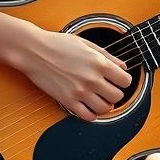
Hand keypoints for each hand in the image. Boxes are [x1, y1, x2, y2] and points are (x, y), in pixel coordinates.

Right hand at [18, 25, 133, 121]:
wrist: (35, 51)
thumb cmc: (58, 44)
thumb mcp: (87, 44)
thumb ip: (108, 56)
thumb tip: (123, 67)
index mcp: (99, 62)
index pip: (125, 80)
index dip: (124, 81)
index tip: (119, 80)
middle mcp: (92, 78)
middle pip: (117, 96)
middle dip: (116, 93)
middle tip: (109, 89)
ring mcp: (80, 91)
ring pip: (105, 109)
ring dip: (105, 105)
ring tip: (99, 98)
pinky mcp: (68, 101)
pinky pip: (88, 116)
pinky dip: (92, 114)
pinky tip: (89, 106)